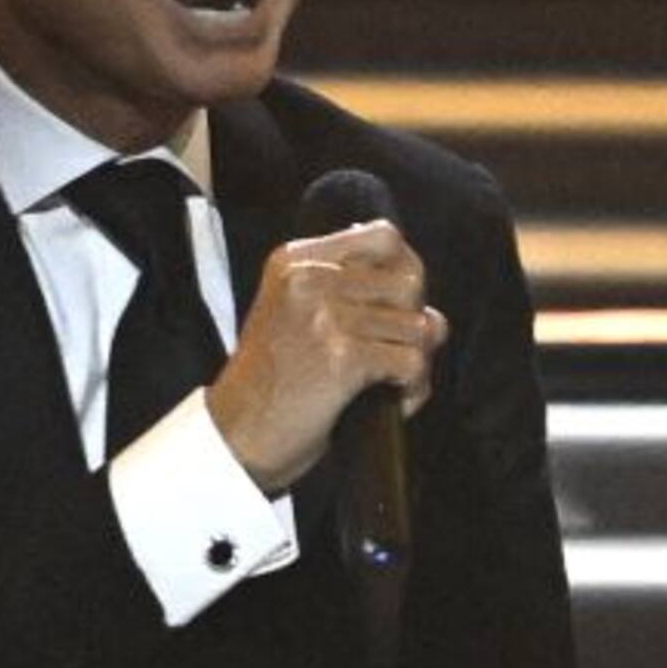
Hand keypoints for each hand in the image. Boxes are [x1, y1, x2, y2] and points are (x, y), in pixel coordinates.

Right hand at [205, 220, 447, 492]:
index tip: (399, 301)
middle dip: (415, 318)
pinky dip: (412, 387)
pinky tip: (392, 398)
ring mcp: (325, 317)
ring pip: (418, 325)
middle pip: (409, 280)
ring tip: (395, 379)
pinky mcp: (342, 358)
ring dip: (418, 359)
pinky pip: (412, 363)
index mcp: (296, 260)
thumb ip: (351, 292)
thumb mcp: (293, 310)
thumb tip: (428, 306)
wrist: (238, 430)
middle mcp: (309, 278)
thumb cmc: (272, 376)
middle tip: (395, 347)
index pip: (384, 236)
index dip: (406, 267)